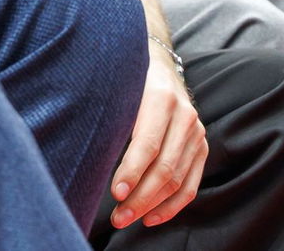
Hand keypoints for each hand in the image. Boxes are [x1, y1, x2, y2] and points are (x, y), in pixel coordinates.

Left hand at [108, 51, 206, 229]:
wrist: (158, 64)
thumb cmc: (124, 80)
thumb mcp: (116, 88)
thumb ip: (108, 114)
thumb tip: (81, 148)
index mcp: (161, 99)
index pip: (147, 144)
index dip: (132, 171)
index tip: (115, 193)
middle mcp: (185, 117)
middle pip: (164, 168)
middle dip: (140, 197)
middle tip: (117, 217)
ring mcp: (197, 134)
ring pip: (178, 180)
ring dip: (152, 206)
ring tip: (126, 219)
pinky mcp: (202, 147)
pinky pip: (190, 184)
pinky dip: (172, 206)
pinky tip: (151, 218)